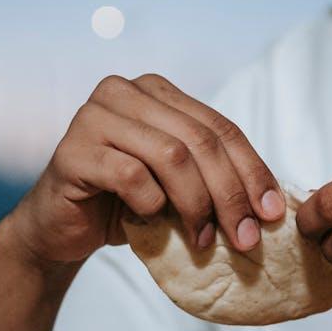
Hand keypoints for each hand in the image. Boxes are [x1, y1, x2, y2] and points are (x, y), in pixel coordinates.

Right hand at [5, 74, 285, 265]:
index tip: (273, 212)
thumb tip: (270, 204)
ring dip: (196, 204)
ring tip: (203, 240)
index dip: (252, 170)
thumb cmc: (121, 204)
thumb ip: (212, 176)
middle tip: (246, 237)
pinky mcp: (73, 150)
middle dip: (230, 193)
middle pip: (199, 140)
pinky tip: (150, 221)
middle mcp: (123, 91)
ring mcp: (93, 116)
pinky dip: (151, 204)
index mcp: (155, 90)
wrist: (58, 230)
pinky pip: (132, 176)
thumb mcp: (176, 185)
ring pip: (171, 155)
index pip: (219, 126)